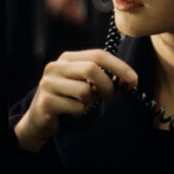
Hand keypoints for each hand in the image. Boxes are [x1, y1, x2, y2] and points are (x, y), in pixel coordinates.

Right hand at [14, 49, 137, 152]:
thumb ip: (105, 80)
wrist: (39, 119)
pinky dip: (80, 112)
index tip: (134, 80)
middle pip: (92, 69)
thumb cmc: (68, 98)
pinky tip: (72, 112)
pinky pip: (76, 107)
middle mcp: (55, 67)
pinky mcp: (45, 102)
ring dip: (91, 101)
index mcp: (68, 58)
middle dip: (107, 85)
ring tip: (83, 104)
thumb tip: (130, 82)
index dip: (120, 67)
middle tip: (110, 98)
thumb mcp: (86, 85)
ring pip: (85, 90)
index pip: (99, 55)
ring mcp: (48, 83)